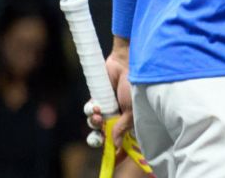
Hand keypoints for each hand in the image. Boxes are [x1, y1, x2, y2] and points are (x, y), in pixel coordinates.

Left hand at [88, 40, 134, 162]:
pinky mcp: (98, 98)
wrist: (125, 64)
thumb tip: (116, 144)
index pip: (124, 141)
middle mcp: (118, 116)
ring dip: (95, 123)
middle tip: (99, 137)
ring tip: (98, 115)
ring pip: (95, 124)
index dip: (118, 152)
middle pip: (105, 135)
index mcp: (130, 121)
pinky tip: (96, 105)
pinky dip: (91, 109)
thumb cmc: (135, 85)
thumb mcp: (132, 110)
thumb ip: (123, 128)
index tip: (112, 161)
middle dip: (100, 138)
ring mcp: (108, 107)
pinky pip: (89, 110)